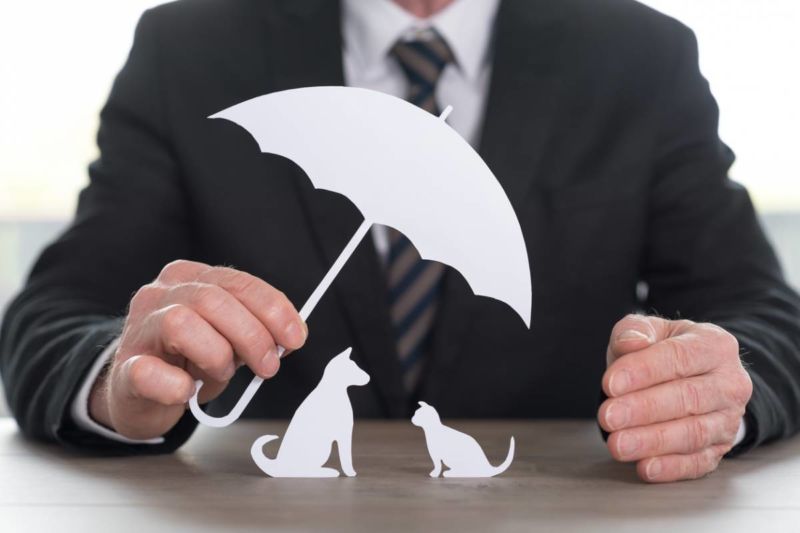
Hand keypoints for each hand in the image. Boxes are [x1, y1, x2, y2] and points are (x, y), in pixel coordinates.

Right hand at [89, 260, 306, 439]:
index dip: (273, 310)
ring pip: (180, 323)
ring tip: (219, 375)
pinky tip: (186, 391)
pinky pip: (146, 372)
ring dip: (214, 356)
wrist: (138, 393)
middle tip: (268, 366)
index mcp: (190, 279)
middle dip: (252, 336)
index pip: (238, 283)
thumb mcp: (226, 335)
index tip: (295, 337)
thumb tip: (289, 336)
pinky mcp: (123, 370)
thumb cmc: (186, 359)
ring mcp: (138, 330)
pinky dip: (175, 386)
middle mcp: (160, 294)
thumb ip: (254, 328)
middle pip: (213, 300)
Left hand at [598, 314, 751, 482]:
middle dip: (643, 409)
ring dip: (652, 441)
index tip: (609, 384)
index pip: (678, 357)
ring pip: (693, 433)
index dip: (643, 371)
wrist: (691, 376)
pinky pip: (698, 462)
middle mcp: (730, 382)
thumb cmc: (663, 352)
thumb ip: (635, 330)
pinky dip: (671, 468)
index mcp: (715, 344)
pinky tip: (644, 467)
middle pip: (687, 398)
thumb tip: (631, 342)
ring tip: (617, 443)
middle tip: (607, 417)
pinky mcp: (720, 448)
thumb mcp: (648, 331)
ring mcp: (728, 418)